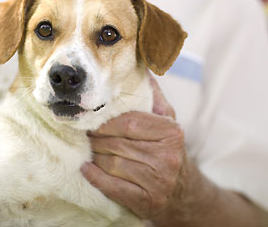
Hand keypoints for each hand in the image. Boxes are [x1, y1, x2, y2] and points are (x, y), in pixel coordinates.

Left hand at [81, 75, 185, 219]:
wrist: (182, 191)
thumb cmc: (167, 149)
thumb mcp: (167, 120)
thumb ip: (153, 95)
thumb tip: (141, 67)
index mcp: (171, 133)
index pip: (129, 123)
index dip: (106, 122)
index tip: (92, 120)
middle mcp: (167, 157)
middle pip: (118, 144)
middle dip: (96, 140)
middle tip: (84, 135)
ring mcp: (158, 181)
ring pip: (113, 164)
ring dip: (94, 157)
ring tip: (87, 150)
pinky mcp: (148, 201)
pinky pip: (114, 187)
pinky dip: (96, 177)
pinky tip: (87, 169)